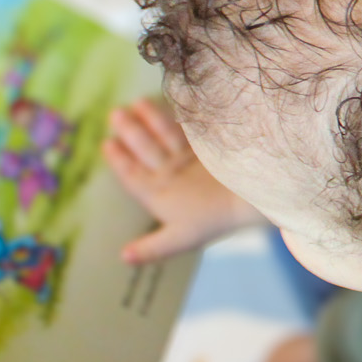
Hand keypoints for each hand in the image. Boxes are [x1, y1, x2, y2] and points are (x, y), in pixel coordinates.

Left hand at [102, 98, 262, 261]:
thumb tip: (124, 258)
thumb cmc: (216, 220)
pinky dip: (176, 117)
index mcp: (160, 194)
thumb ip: (154, 248)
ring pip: (163, 136)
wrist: (255, 201)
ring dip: (150, 119)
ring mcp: (188, 160)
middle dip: (131, 132)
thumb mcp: (183, 237)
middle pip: (145, 150)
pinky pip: (186, 129)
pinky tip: (168, 104)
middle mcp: (171, 175)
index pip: (132, 175)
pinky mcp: (207, 147)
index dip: (118, 161)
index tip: (106, 143)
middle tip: (116, 113)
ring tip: (137, 103)